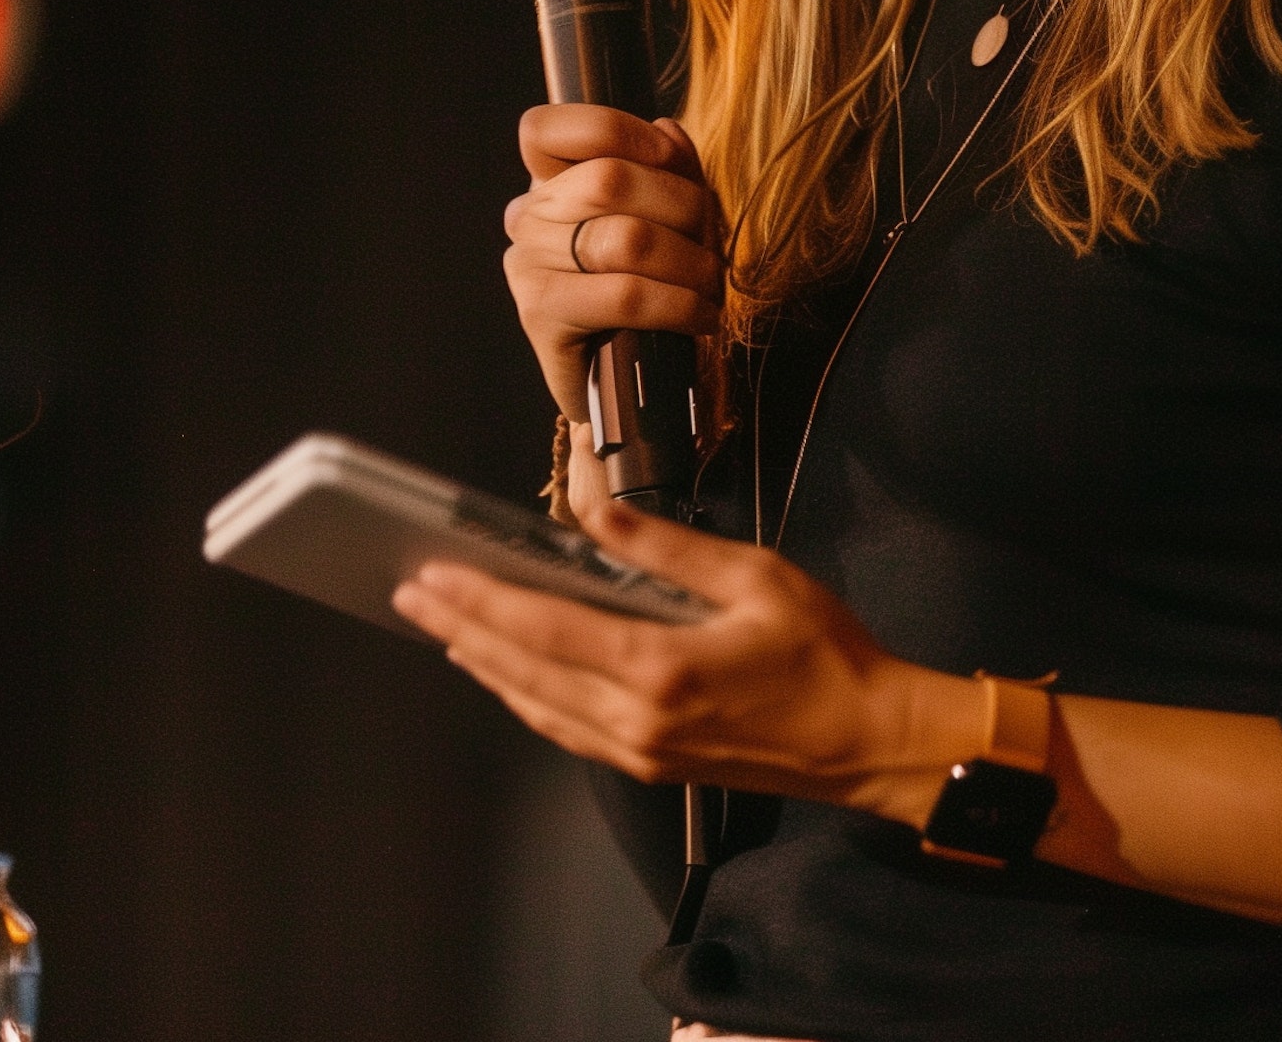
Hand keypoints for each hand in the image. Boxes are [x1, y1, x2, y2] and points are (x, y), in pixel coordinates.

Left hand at [393, 433, 980, 823]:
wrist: (868, 741)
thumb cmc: (826, 652)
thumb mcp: (757, 577)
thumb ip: (669, 548)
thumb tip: (594, 517)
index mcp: (660, 668)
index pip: (543, 629)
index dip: (480, 600)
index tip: (432, 575)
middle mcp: (636, 719)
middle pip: (523, 670)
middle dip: (462, 628)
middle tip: (413, 594)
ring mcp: (639, 751)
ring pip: (537, 705)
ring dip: (487, 665)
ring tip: (446, 629)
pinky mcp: (652, 764)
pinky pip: (567, 728)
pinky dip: (526, 696)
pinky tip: (512, 677)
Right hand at [505, 105, 725, 419]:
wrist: (630, 379)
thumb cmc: (652, 283)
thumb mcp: (669, 214)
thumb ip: (669, 168)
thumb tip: (668, 133)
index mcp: (549, 181)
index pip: (546, 130)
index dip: (614, 130)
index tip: (666, 156)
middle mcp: (528, 217)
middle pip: (608, 179)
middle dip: (682, 206)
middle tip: (711, 241)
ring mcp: (527, 266)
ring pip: (624, 239)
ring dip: (689, 262)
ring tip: (710, 282)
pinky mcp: (540, 317)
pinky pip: (624, 297)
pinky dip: (677, 304)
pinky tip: (700, 316)